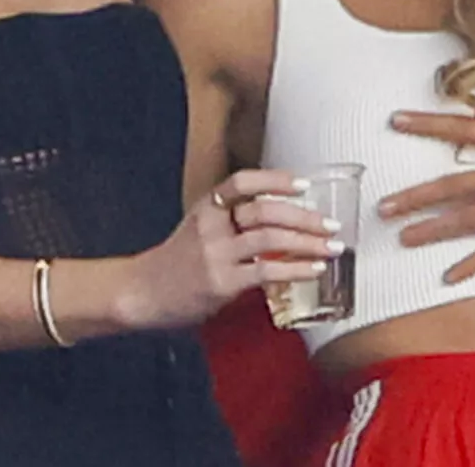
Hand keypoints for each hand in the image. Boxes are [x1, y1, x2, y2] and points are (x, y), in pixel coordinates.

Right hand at [122, 169, 337, 329]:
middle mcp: (211, 225)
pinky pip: (266, 271)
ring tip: (332, 247)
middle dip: (303, 216)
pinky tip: (314, 270)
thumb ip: (230, 223)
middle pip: (264, 209)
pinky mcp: (221, 282)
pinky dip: (296, 269)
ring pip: (270, 237)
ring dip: (307, 241)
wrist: (142, 293)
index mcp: (206, 207)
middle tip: (330, 223)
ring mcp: (216, 253)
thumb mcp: (198, 230)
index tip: (303, 184)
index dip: (274, 180)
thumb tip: (278, 222)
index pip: (242, 182)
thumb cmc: (175, 264)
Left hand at [378, 73, 474, 284]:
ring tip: (401, 236)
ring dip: (434, 227)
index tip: (396, 122)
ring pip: (470, 218)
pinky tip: (448, 275)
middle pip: (457, 184)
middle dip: (417, 195)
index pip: (466, 130)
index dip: (429, 125)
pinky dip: (473, 263)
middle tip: (382, 204)